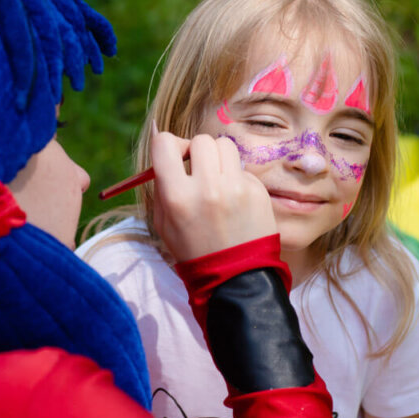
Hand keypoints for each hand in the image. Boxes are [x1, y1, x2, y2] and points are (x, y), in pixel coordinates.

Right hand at [151, 131, 275, 261]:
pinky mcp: (257, 191)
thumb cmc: (193, 248)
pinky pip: (242, 168)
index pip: (165, 143)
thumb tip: (163, 142)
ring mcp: (235, 188)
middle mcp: (207, 187)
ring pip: (225, 145)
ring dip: (219, 158)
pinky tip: (234, 200)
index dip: (168, 145)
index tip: (175, 156)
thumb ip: (162, 183)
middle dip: (196, 151)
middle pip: (200, 140)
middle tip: (198, 169)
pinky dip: (236, 178)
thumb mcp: (164, 222)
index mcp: (177, 196)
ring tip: (218, 180)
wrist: (235, 277)